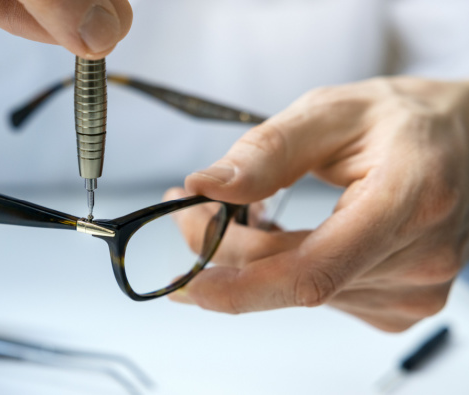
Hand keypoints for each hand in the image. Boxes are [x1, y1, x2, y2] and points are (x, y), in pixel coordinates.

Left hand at [167, 77, 468, 331]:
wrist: (461, 139)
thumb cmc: (401, 121)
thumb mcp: (330, 111)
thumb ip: (267, 151)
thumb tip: (207, 185)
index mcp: (408, 202)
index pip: (313, 272)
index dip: (242, 286)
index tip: (189, 281)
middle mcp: (419, 259)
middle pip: (294, 280)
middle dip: (227, 253)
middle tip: (191, 214)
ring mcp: (413, 291)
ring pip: (300, 291)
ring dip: (254, 260)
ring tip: (243, 213)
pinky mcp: (399, 305)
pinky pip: (320, 296)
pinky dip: (284, 270)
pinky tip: (282, 237)